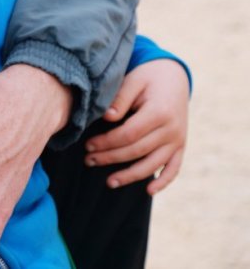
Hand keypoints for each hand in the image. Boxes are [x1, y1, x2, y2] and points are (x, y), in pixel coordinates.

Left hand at [84, 59, 188, 194]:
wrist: (174, 78)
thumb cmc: (147, 78)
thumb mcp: (133, 81)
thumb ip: (120, 99)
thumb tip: (107, 117)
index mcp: (159, 112)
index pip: (129, 134)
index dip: (107, 142)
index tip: (88, 146)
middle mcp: (172, 130)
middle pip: (137, 151)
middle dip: (111, 158)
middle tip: (88, 160)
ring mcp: (178, 140)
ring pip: (153, 164)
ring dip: (131, 176)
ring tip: (109, 182)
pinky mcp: (181, 146)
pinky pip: (174, 168)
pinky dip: (163, 181)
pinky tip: (148, 191)